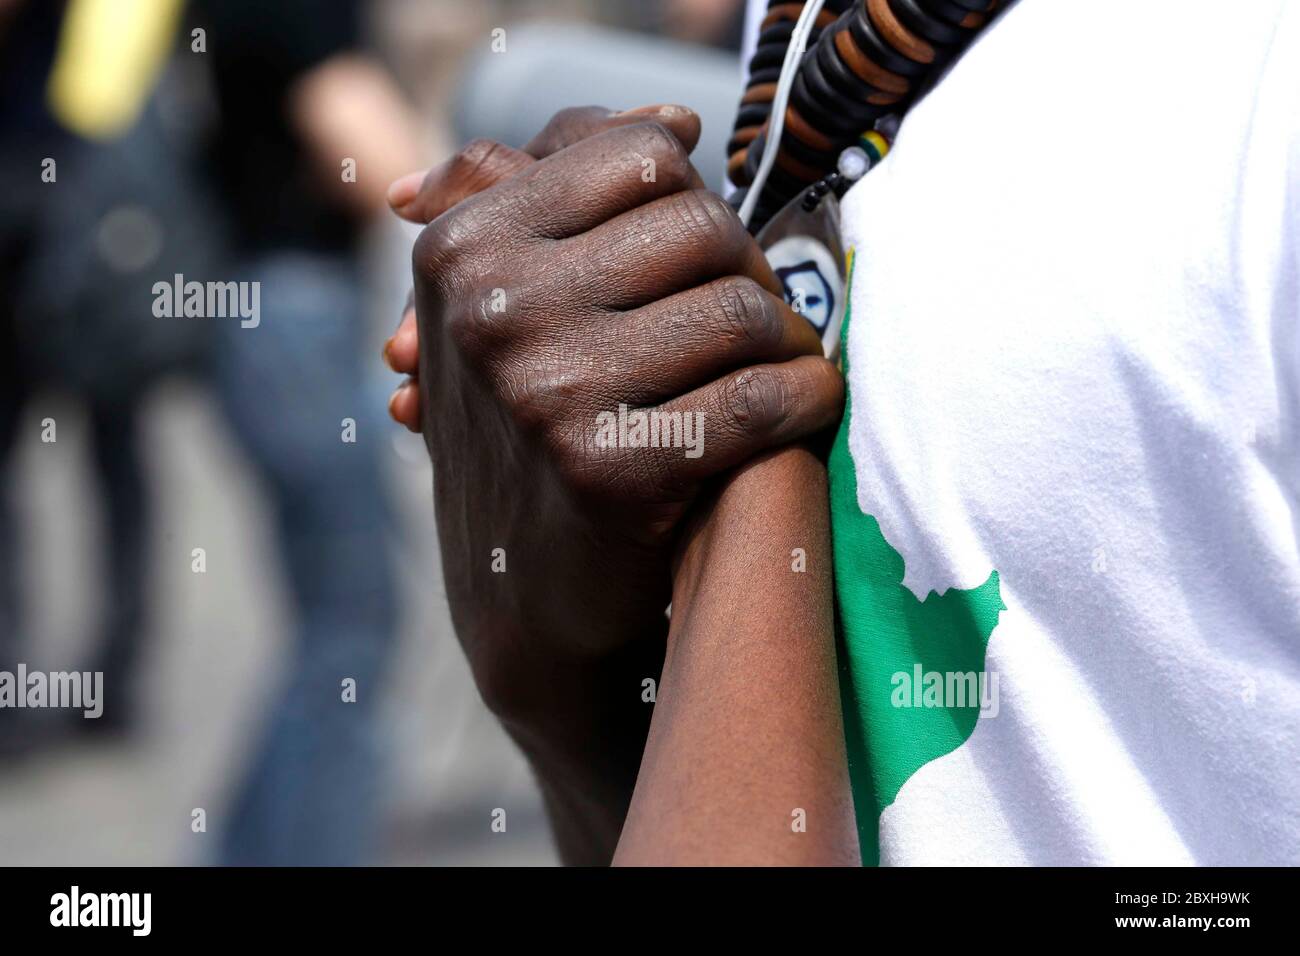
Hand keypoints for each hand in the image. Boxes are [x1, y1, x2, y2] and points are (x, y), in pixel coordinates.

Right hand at [402, 107, 843, 861]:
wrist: (520, 588)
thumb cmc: (535, 424)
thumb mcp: (511, 301)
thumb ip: (573, 192)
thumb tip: (677, 121)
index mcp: (462, 248)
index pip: (641, 160)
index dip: (700, 204)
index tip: (710, 259)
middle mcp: (490, 310)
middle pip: (702, 229)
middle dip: (751, 273)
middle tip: (761, 320)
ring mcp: (545, 391)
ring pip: (743, 311)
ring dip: (789, 340)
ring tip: (785, 364)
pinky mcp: (610, 471)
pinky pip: (764, 400)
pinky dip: (811, 400)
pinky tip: (809, 406)